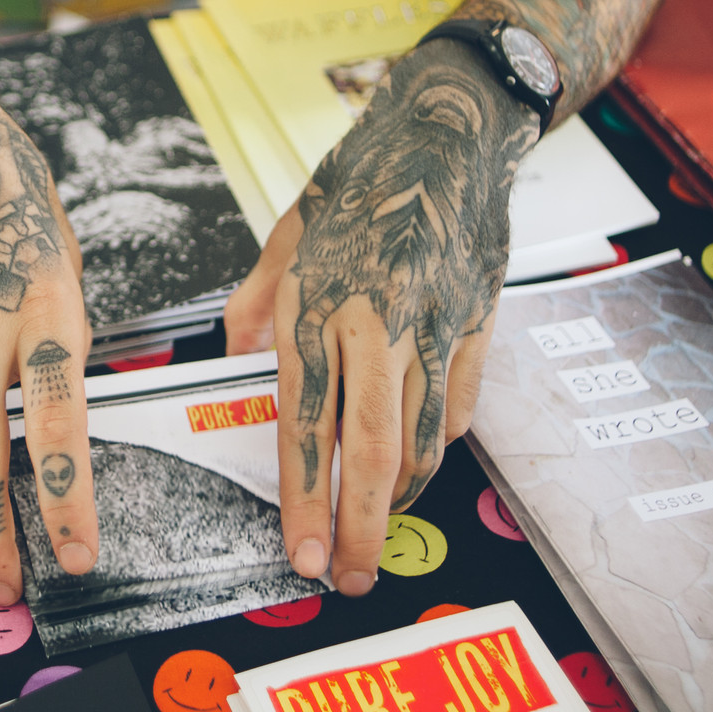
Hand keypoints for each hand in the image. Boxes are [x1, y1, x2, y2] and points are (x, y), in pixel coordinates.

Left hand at [224, 39, 536, 596]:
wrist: (449, 132)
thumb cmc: (363, 180)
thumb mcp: (288, 235)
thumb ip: (257, 305)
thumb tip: (234, 358)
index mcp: (319, 303)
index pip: (305, 423)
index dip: (303, 498)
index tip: (302, 554)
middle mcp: (377, 322)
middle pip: (371, 450)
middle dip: (360, 528)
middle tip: (351, 579)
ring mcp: (434, 325)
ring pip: (422, 441)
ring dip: (401, 502)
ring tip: (380, 537)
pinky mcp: (478, 324)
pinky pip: (460, 408)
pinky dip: (439, 449)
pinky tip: (420, 470)